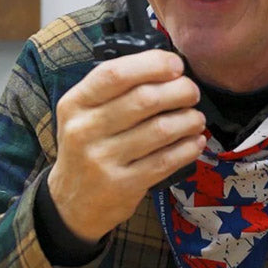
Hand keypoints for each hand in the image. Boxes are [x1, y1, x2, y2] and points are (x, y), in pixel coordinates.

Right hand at [48, 50, 204, 242]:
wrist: (71, 202)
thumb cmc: (86, 149)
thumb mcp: (84, 115)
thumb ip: (114, 91)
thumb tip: (166, 66)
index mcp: (75, 104)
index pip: (114, 73)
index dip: (152, 64)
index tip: (176, 65)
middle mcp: (85, 130)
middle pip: (144, 99)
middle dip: (179, 91)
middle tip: (192, 92)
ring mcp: (102, 160)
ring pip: (160, 130)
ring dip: (188, 120)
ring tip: (196, 118)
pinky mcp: (122, 185)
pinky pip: (165, 161)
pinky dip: (187, 148)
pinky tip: (195, 142)